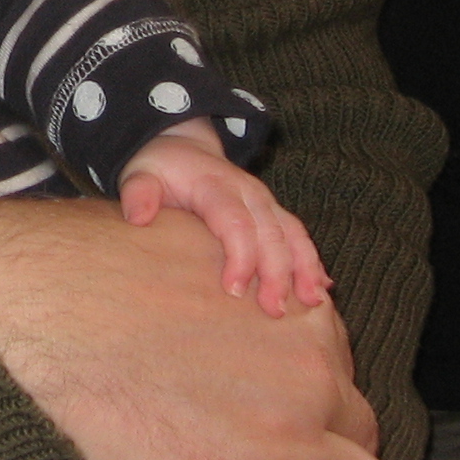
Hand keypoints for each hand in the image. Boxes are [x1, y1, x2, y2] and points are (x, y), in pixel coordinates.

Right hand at [0, 196, 421, 459]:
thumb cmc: (71, 287)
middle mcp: (309, 368)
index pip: (333, 361)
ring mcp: (293, 439)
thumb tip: (209, 291)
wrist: (22, 338)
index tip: (297, 416)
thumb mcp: (173, 253)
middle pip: (356, 423)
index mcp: (289, 308)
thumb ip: (217, 281)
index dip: (316, 394)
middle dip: (337, 447)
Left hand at [119, 120, 328, 315]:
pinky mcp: (273, 214)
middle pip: (270, 233)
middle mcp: (248, 193)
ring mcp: (265, 203)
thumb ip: (138, 193)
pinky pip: (298, 236)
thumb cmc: (161, 171)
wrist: (183, 148)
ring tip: (312, 303)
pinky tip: (321, 289)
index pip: (234, 222)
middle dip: (277, 272)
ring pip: (293, 234)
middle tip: (273, 311)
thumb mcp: (141, 175)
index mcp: (216, 186)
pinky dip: (312, 261)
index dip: (240, 255)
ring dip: (305, 267)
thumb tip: (138, 218)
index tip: (235, 290)